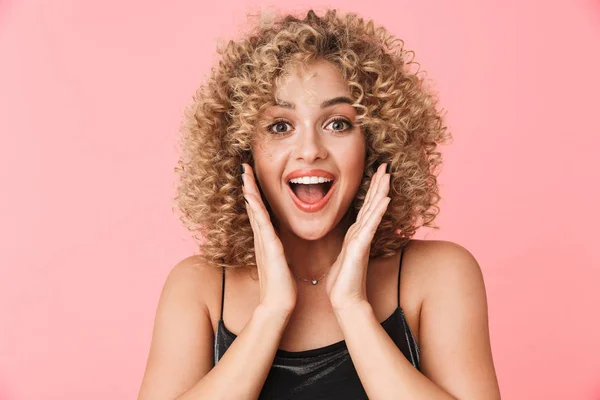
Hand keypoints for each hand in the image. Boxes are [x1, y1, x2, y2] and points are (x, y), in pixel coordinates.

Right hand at [241, 163, 296, 316]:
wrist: (279, 304)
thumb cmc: (281, 285)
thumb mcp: (280, 261)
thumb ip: (277, 249)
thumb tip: (278, 242)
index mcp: (266, 240)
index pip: (259, 211)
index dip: (254, 193)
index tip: (251, 177)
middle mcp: (262, 238)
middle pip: (253, 206)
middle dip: (248, 186)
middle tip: (243, 167)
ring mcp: (264, 242)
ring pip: (255, 211)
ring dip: (250, 192)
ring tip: (245, 174)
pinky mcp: (270, 248)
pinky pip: (262, 224)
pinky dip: (256, 209)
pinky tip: (252, 197)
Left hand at [325, 162, 391, 310]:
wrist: (344, 300)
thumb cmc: (343, 281)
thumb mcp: (343, 256)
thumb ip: (348, 245)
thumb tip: (349, 239)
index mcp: (356, 234)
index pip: (366, 207)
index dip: (372, 190)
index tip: (377, 172)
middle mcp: (362, 234)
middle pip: (373, 204)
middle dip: (379, 184)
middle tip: (385, 165)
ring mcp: (362, 240)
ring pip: (373, 211)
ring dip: (380, 192)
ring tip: (386, 175)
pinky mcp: (360, 248)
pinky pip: (369, 226)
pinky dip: (377, 212)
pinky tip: (384, 200)